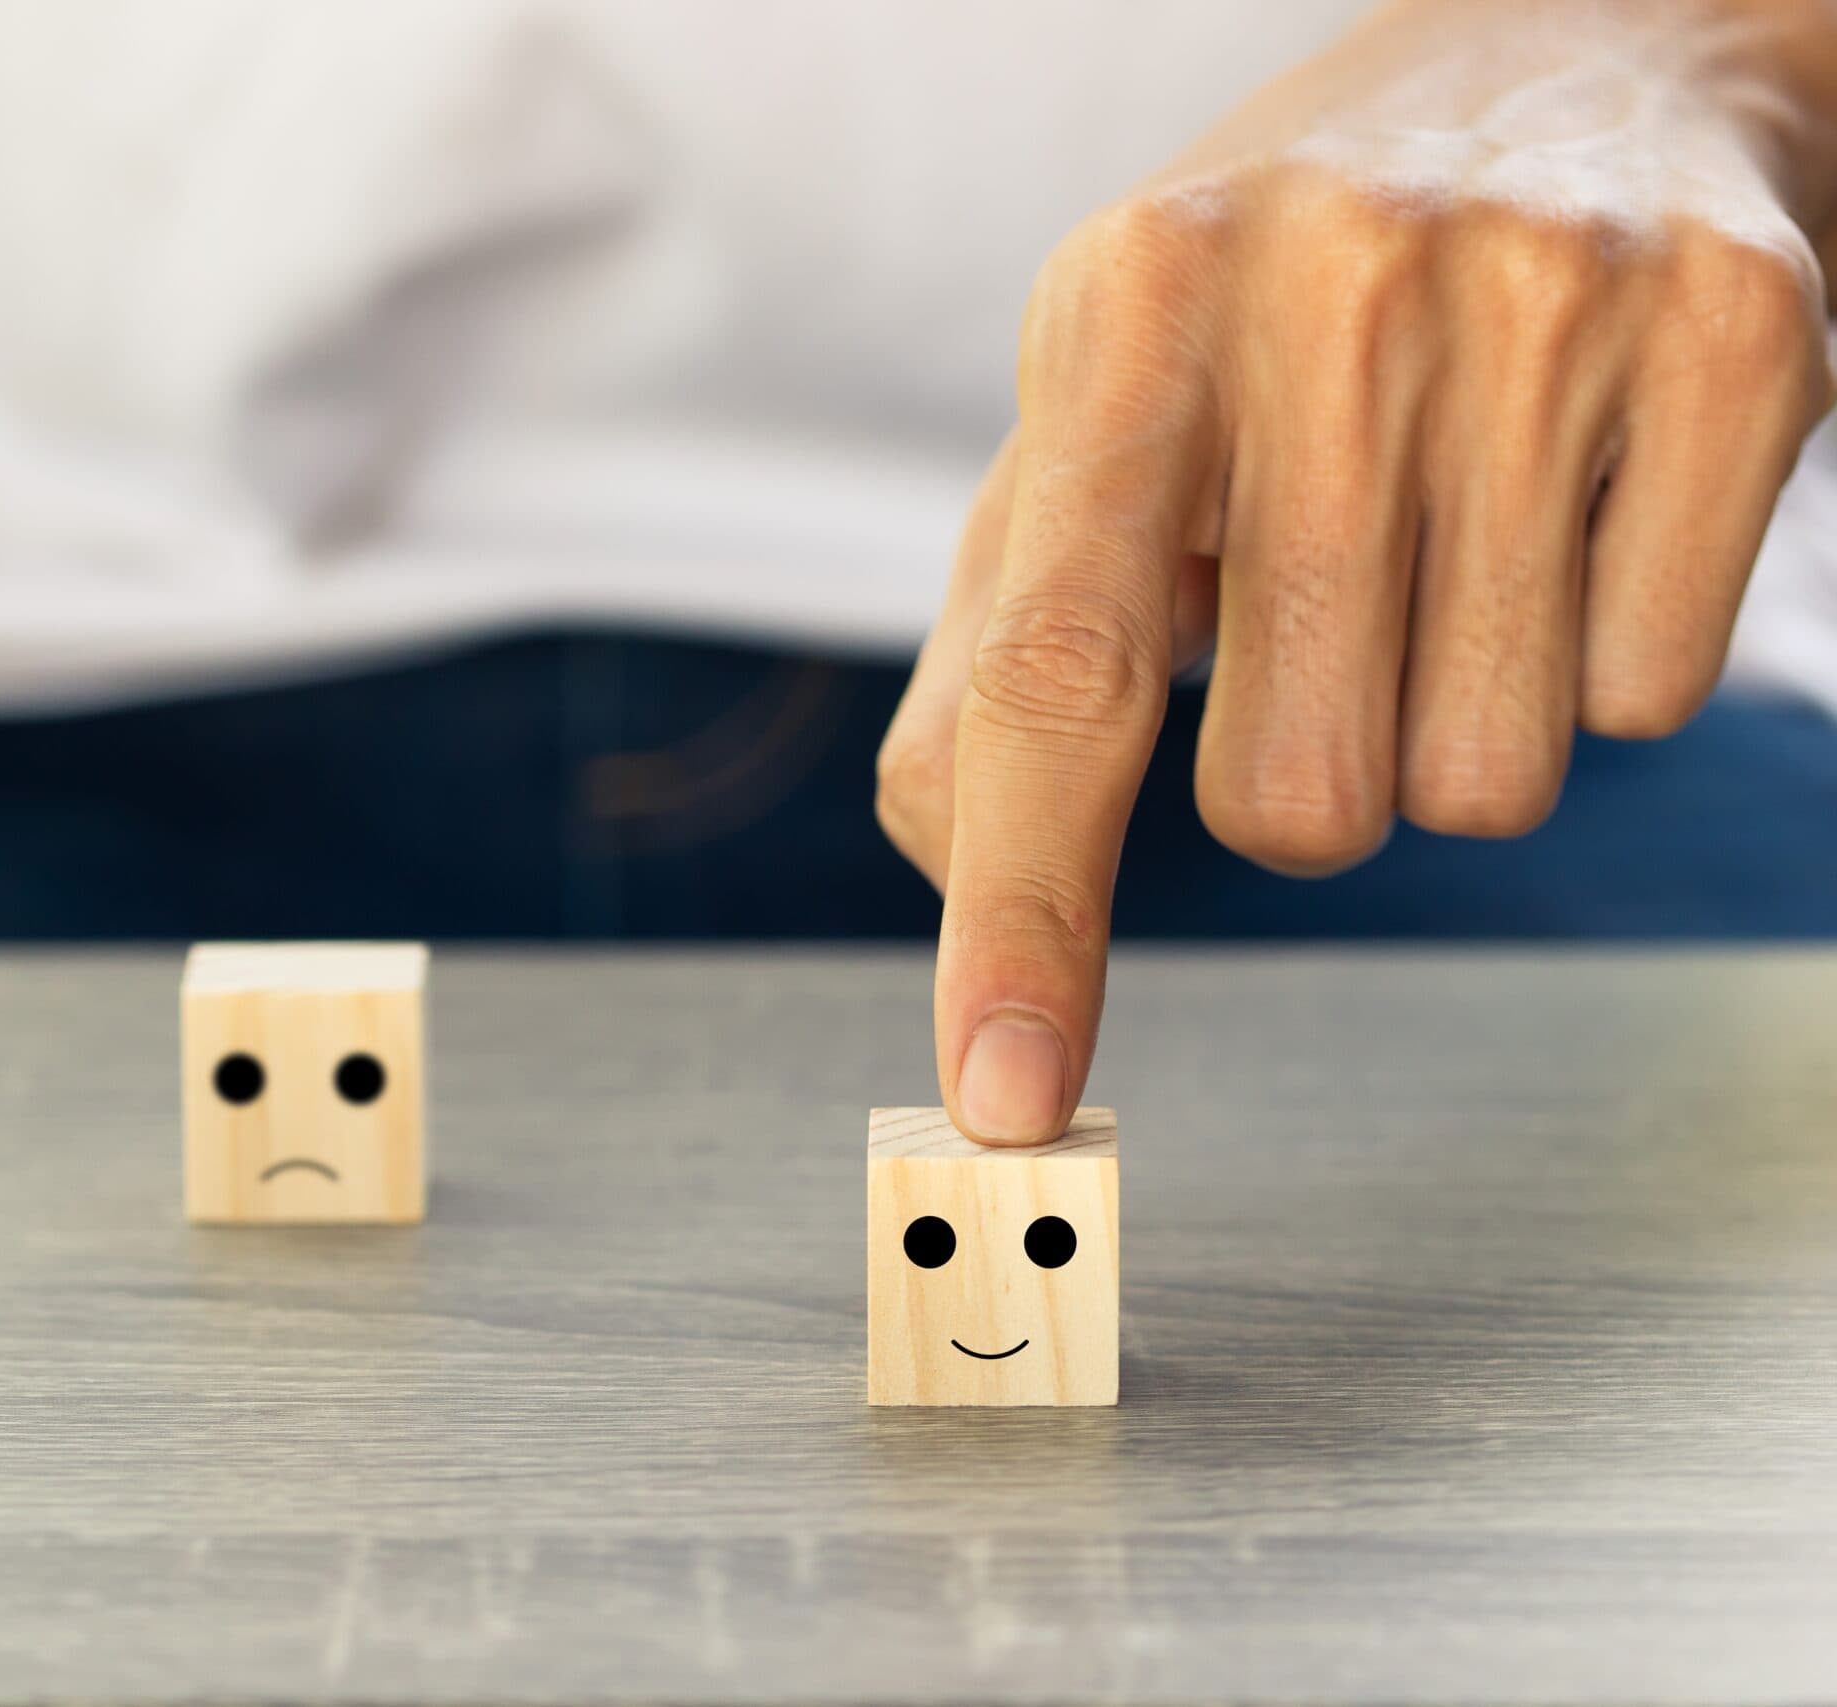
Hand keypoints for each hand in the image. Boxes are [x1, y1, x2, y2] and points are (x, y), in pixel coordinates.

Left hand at [878, 0, 1836, 1143]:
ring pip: (1483, 785)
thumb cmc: (1290, 293)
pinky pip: (1648, 701)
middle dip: (1305, 770)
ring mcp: (1546, 305)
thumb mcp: (1098, 410)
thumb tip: (950, 874)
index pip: (1052, 675)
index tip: (1003, 1096)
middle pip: (1296, 798)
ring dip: (1453, 724)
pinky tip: (1574, 503)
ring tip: (1453, 541)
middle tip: (1332, 617)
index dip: (1025, 913)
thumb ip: (1001, 643)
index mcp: (1124, 314)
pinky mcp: (1740, 339)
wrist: (1583, 40)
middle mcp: (1324, 293)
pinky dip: (1600, 655)